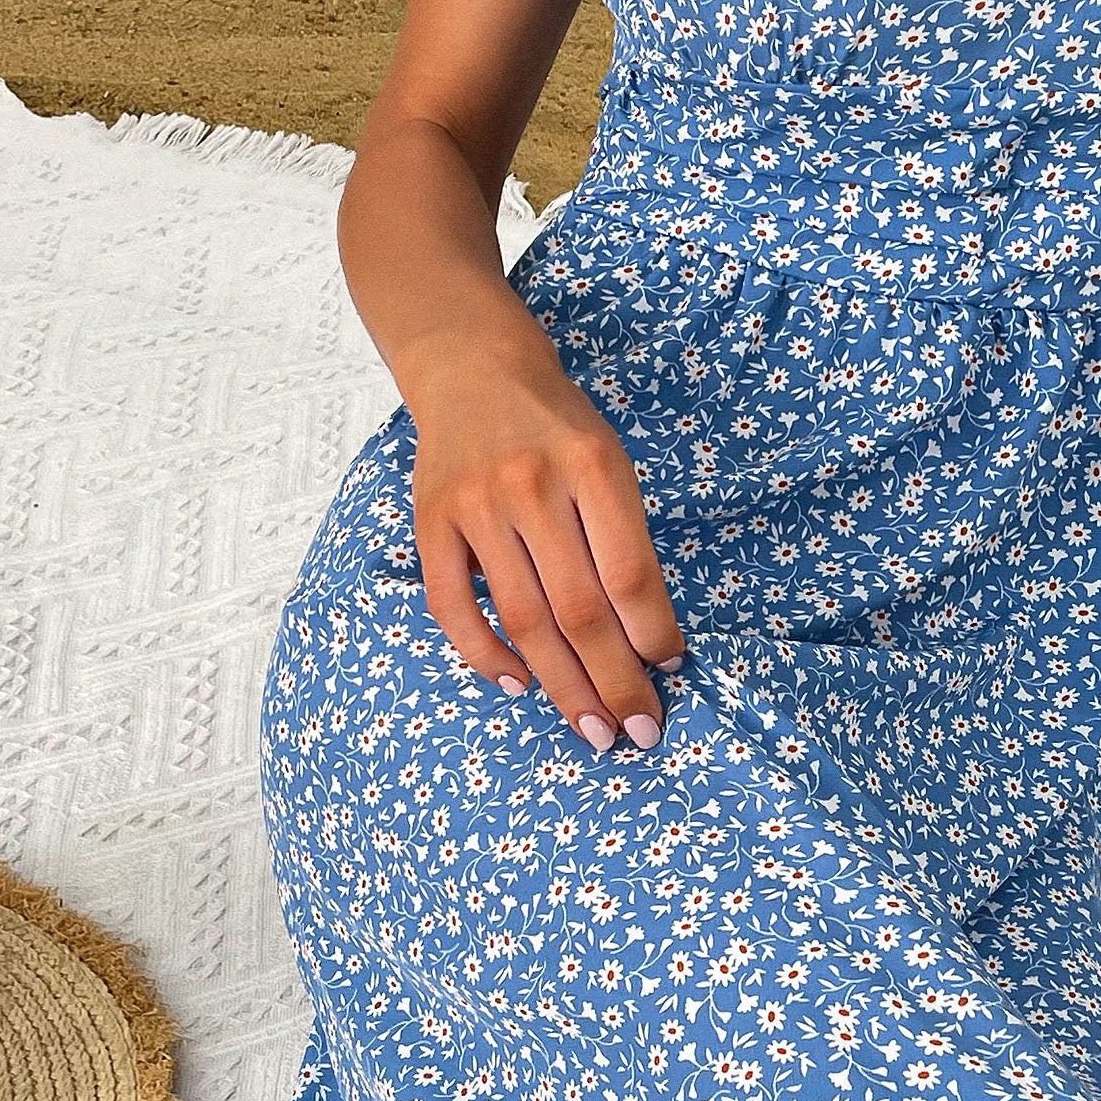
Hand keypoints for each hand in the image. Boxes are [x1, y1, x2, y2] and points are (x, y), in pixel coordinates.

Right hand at [409, 346, 684, 747]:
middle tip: (640, 731)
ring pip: (524, 619)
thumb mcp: (609, 463)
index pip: (630, 574)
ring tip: (594, 729)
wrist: (472, 370)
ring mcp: (475, 506)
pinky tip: (517, 685)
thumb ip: (624, 541)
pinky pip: (453, 606)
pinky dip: (485, 654)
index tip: (670, 672)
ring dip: (562, 686)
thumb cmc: (557, 428)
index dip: (653, 635)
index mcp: (592, 466)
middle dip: (615, 682)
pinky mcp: (430, 522)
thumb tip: (646, 641)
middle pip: (580, 610)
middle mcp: (531, 486)